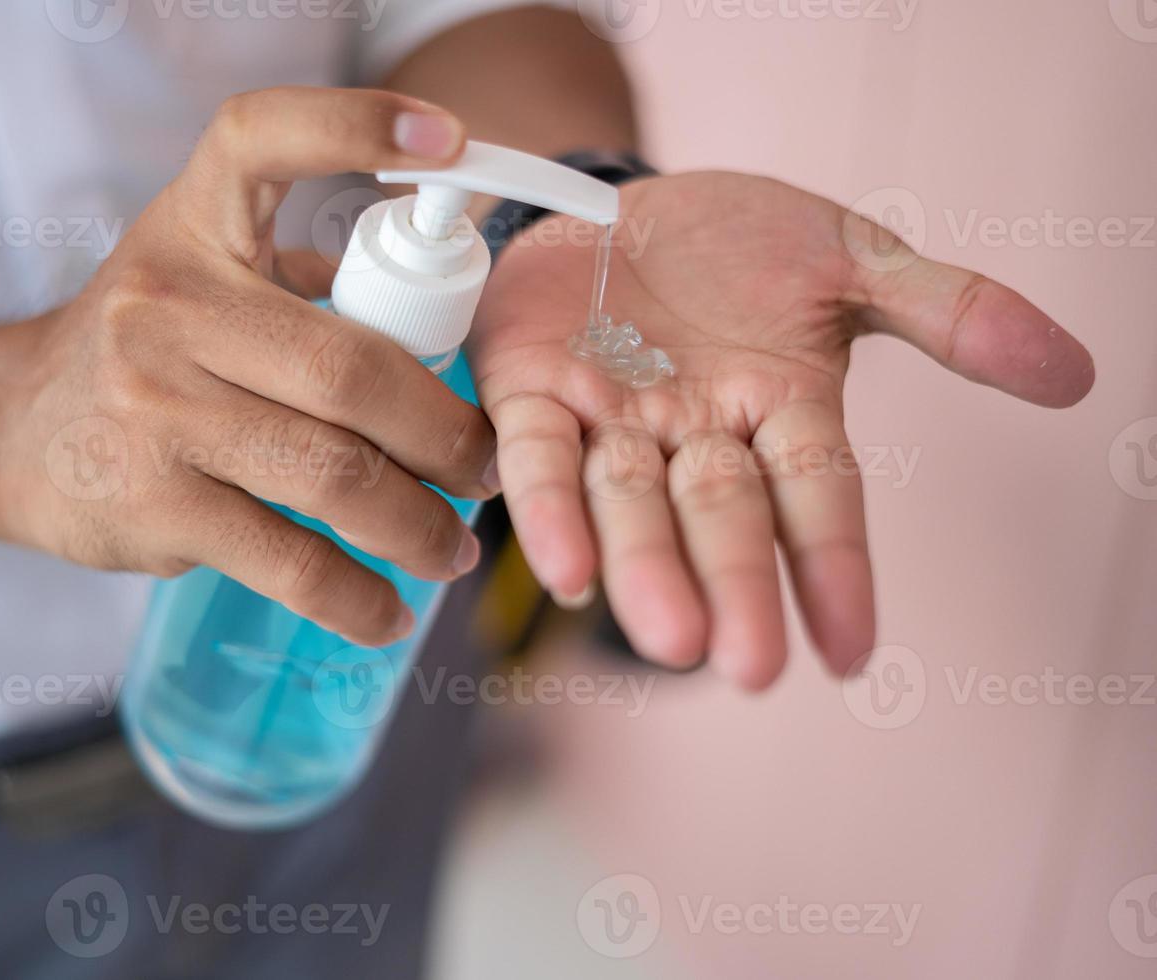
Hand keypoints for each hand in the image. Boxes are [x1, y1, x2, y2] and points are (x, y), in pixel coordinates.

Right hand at [0, 88, 496, 647]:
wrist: (3, 430)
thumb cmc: (134, 349)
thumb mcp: (196, 275)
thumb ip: (302, 283)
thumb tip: (445, 327)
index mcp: (193, 226)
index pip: (265, 139)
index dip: (357, 126)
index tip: (449, 141)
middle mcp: (167, 306)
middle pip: (352, 371)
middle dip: (446, 436)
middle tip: (484, 472)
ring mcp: (153, 409)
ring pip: (334, 475)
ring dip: (419, 528)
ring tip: (451, 551)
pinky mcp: (149, 504)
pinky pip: (288, 560)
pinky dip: (355, 597)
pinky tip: (388, 612)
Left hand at [471, 172, 1093, 687]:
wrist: (620, 200)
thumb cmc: (738, 244)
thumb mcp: (850, 258)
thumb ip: (947, 309)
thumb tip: (1071, 375)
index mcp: (779, 409)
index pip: (816, 498)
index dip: (833, 569)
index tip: (849, 654)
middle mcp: (693, 434)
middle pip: (719, 517)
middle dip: (733, 586)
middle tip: (743, 665)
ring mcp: (609, 418)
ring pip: (625, 501)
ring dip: (643, 567)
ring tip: (665, 636)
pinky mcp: (530, 389)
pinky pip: (536, 456)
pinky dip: (546, 509)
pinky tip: (562, 568)